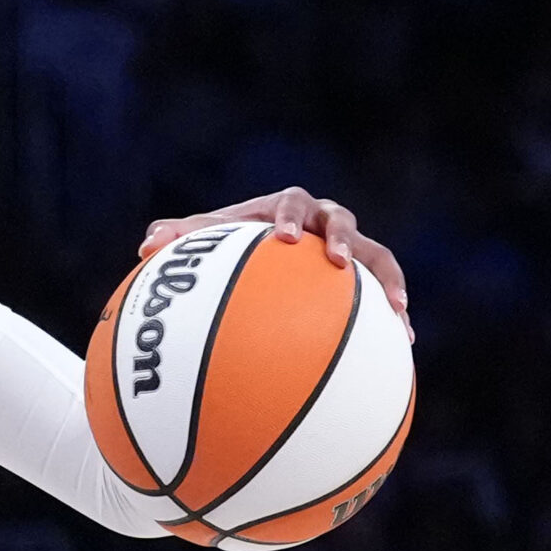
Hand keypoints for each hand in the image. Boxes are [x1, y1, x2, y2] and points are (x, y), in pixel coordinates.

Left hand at [138, 186, 409, 337]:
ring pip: (377, 256)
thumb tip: (146, 245)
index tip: (283, 238)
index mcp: (286, 209)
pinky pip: (382, 295)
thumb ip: (179, 238)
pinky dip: (393, 318)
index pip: (291, 204)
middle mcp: (323, 223)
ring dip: (388, 280)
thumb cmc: (229, 247)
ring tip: (397, 310)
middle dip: (341, 239)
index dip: (290, 217)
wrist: (264, 257)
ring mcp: (347, 248)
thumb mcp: (203, 243)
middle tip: (338, 261)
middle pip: (341, 221)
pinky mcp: (362, 277)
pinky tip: (404, 346)